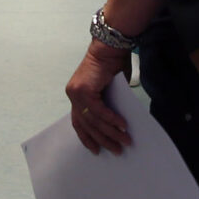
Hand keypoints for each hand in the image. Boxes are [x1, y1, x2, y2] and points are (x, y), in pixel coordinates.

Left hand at [66, 40, 134, 155]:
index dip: (87, 137)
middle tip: (117, 150)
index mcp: (76, 95)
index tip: (96, 150)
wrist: (109, 47)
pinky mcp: (85, 90)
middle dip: (103, 139)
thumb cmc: (111, 65)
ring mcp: (76, 93)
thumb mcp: (107, 90)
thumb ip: (106, 105)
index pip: (79, 122)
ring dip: (111, 132)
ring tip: (125, 141)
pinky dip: (112, 120)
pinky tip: (123, 126)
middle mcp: (73, 94)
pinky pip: (99, 111)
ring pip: (94, 120)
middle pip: (87, 124)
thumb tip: (115, 125)